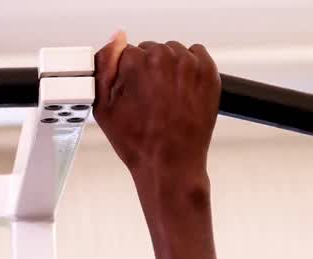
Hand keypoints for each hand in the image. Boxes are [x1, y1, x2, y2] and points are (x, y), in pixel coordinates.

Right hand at [94, 32, 220, 176]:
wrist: (169, 162)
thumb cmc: (138, 141)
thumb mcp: (103, 108)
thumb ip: (104, 67)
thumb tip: (114, 41)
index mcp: (137, 63)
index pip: (126, 52)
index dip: (125, 73)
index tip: (130, 92)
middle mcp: (165, 58)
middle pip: (151, 50)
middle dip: (147, 69)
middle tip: (147, 98)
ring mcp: (190, 64)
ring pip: (173, 52)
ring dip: (168, 68)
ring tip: (165, 96)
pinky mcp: (209, 72)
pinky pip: (197, 55)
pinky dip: (189, 68)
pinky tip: (181, 90)